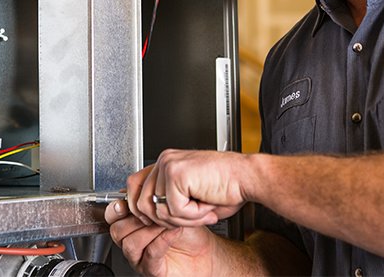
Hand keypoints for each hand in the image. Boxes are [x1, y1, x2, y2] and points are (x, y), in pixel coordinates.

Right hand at [105, 198, 215, 275]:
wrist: (206, 252)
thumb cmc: (188, 230)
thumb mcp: (170, 205)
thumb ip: (153, 193)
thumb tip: (143, 178)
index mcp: (132, 223)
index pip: (112, 214)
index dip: (118, 206)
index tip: (130, 198)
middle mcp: (133, 240)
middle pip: (116, 230)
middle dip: (134, 217)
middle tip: (153, 209)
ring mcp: (140, 256)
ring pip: (130, 243)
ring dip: (149, 229)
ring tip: (167, 221)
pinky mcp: (152, 269)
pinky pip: (149, 254)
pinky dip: (162, 240)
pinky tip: (174, 231)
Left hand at [128, 149, 248, 227]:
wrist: (248, 178)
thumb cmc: (228, 187)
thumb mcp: (191, 197)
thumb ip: (168, 202)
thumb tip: (149, 216)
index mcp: (167, 163)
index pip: (135, 186)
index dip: (143, 210)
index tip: (159, 222)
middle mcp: (165, 161)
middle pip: (141, 202)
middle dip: (165, 219)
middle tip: (190, 219)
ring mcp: (168, 165)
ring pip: (158, 209)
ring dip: (181, 219)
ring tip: (201, 212)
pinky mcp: (176, 174)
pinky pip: (174, 210)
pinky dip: (192, 216)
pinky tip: (206, 206)